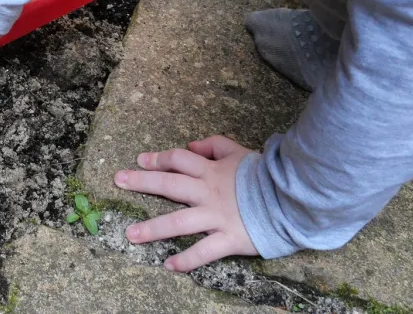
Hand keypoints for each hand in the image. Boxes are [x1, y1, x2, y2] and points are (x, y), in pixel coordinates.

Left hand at [114, 135, 258, 271]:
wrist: (294, 198)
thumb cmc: (266, 176)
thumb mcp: (239, 152)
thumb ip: (214, 145)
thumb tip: (191, 146)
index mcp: (211, 171)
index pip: (178, 160)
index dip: (158, 158)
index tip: (140, 160)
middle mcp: (208, 192)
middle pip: (169, 184)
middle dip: (141, 182)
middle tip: (118, 180)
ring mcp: (216, 217)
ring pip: (179, 222)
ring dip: (153, 229)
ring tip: (130, 234)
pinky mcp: (229, 239)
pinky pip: (204, 251)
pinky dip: (186, 260)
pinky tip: (168, 266)